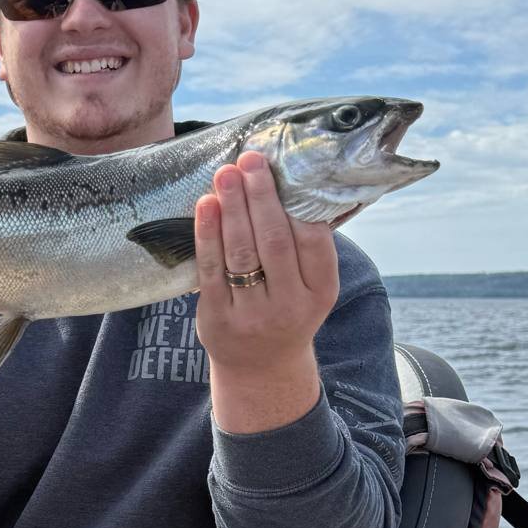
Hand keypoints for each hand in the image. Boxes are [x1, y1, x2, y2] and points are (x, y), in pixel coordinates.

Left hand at [193, 152, 339, 373]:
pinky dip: (207, 234)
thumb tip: (286, 181)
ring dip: (232, 208)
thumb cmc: (286, 309)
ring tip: (225, 174)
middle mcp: (290, 305)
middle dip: (260, 196)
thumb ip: (304, 245)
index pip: (313, 241)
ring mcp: (253, 314)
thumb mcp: (310, 286)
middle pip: (274, 241)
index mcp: (321, 291)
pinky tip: (206, 205)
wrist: (260, 368)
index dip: (294, 202)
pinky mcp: (218, 319)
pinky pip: (212, 270)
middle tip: (248, 159)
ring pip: (242, 252)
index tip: (278, 168)